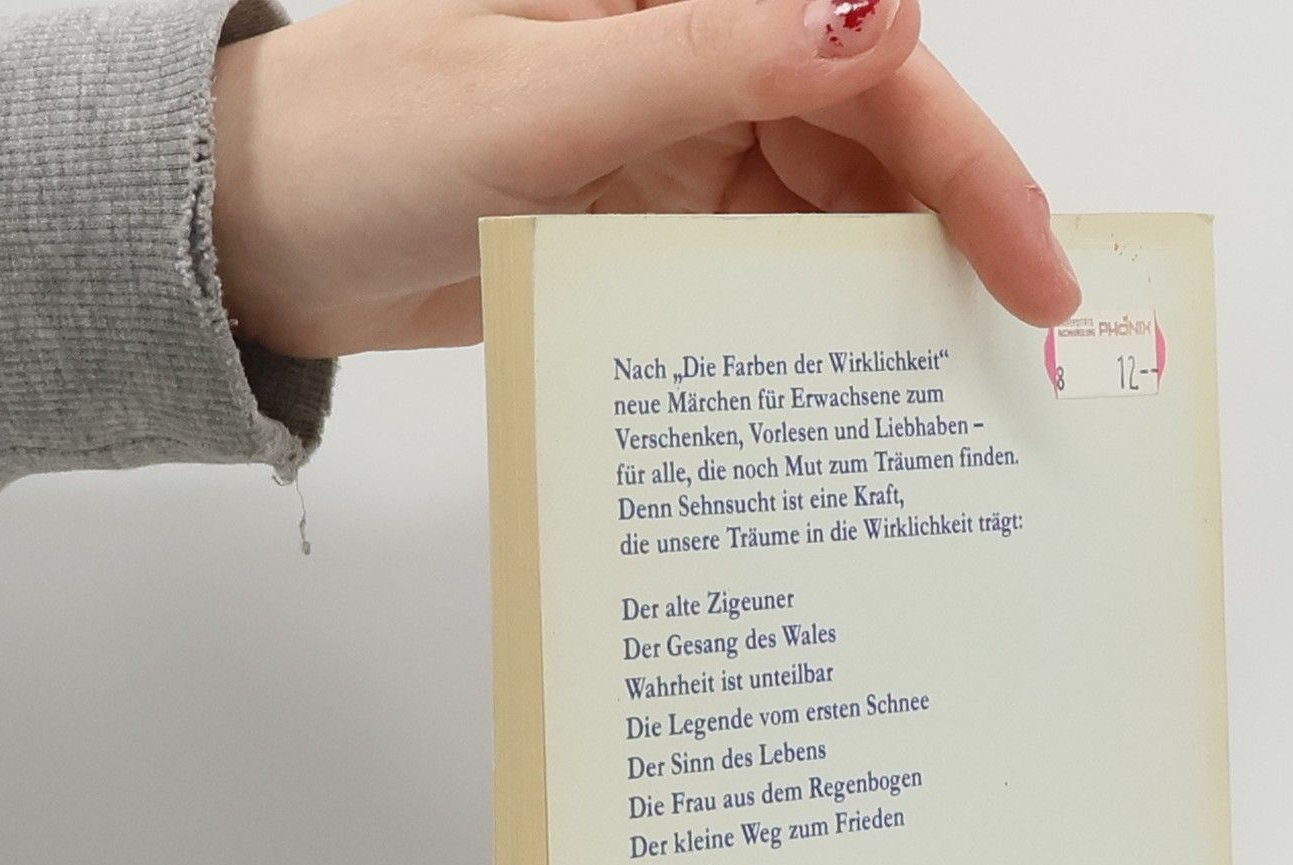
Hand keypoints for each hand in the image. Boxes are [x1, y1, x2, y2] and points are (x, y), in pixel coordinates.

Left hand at [210, 0, 1082, 358]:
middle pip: (874, 153)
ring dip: (886, 303)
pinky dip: (807, 335)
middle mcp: (700, 66)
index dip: (969, 167)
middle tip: (1020, 357)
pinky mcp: (658, 236)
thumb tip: (878, 10)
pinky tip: (848, 394)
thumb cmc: (360, 143)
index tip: (1033, 270)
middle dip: (952, 247)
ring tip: (951, 397)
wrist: (259, 238)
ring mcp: (682, 157)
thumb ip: (711, 59)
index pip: (870, 72)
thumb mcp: (540, 105)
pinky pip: (763, 282)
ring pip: (830, 224)